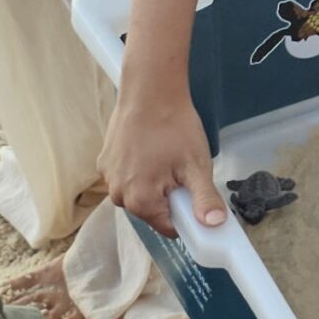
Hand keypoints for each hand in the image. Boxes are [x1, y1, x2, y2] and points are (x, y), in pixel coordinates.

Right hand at [102, 83, 229, 235]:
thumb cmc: (174, 126)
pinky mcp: (104, 161)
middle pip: (153, 210)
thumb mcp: (196, 165)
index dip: (187, 214)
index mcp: (140, 202)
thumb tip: (214, 224)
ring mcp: (108, 178)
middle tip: (181, 168)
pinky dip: (139, 168)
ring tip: (165, 155)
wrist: (150, 91)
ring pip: (139, 192)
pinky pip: (127, 176)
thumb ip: (204, 199)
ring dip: (154, 182)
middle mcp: (118, 195)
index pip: (169, 227)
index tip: (194, 195)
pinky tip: (150, 147)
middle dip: (169, 196)